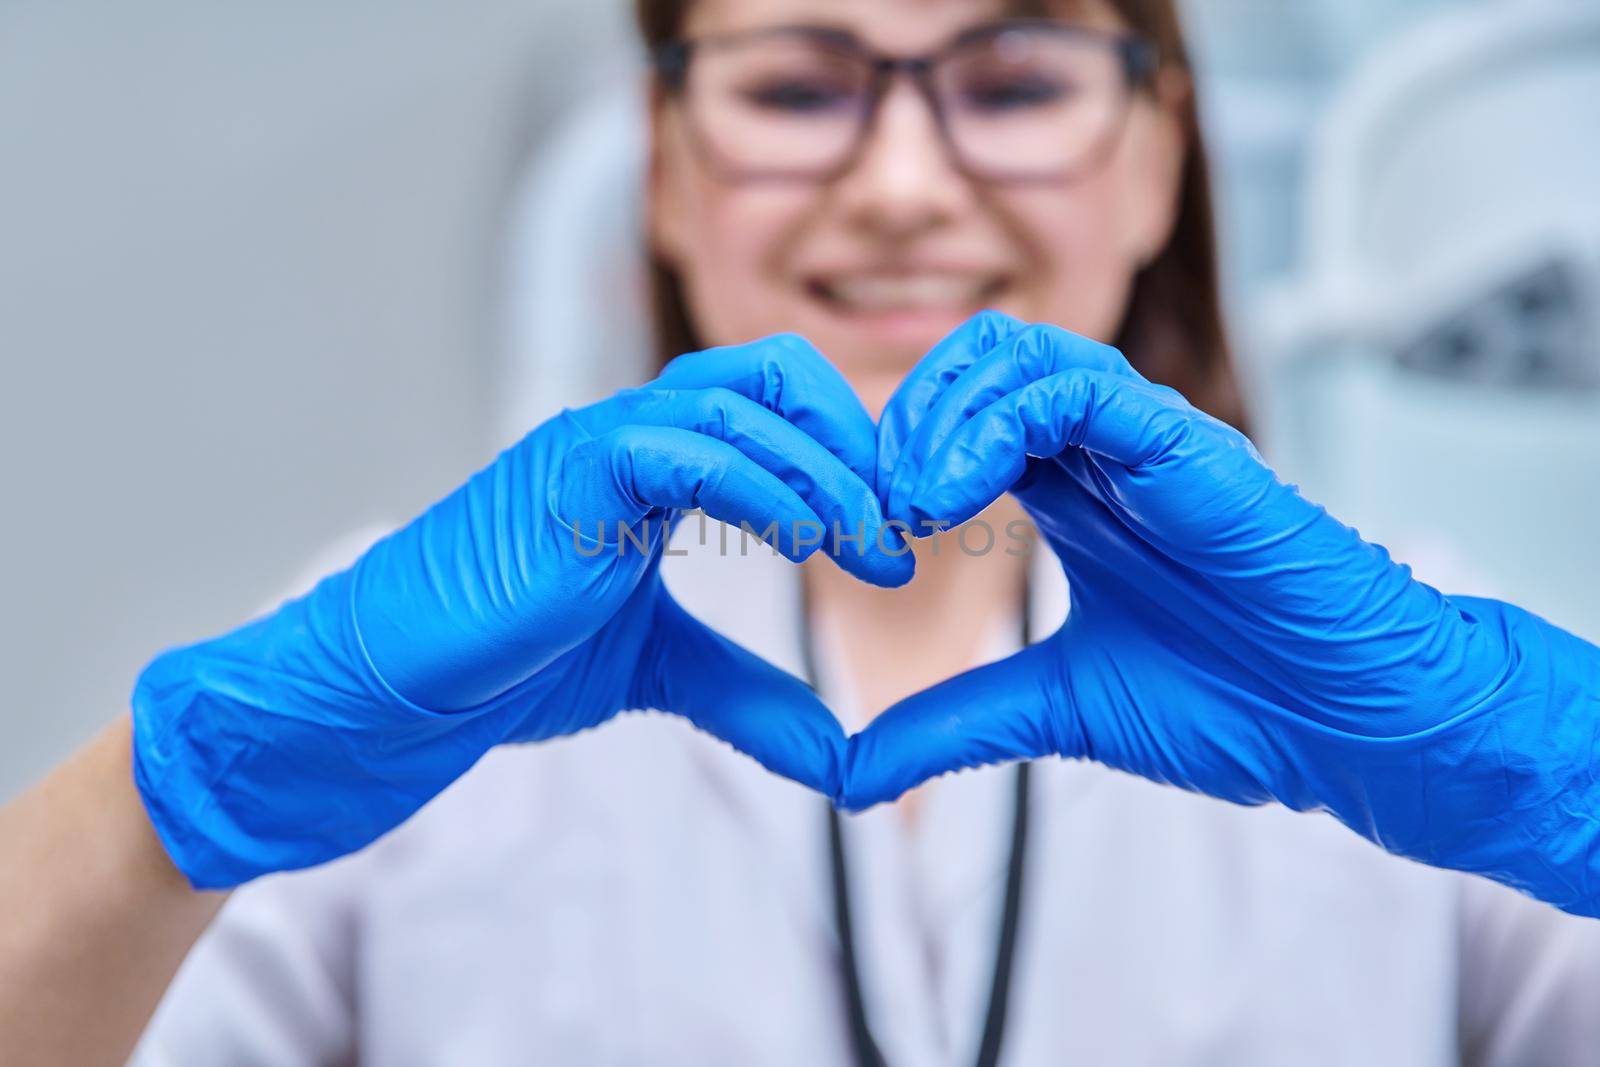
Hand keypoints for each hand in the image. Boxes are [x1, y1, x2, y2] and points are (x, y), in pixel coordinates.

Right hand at [134, 334, 911, 888]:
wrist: (399, 686)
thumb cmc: (509, 660)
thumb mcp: (661, 671)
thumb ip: (751, 692)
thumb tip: (842, 753)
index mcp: (652, 461)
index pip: (774, 405)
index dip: (849, 454)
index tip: (901, 534)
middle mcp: (629, 433)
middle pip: (773, 375)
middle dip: (857, 445)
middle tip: (912, 530)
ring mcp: (598, 444)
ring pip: (741, 404)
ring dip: (829, 474)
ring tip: (881, 551)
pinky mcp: (571, 475)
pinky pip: (688, 449)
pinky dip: (765, 485)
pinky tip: (814, 540)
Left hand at [845, 312, 1599, 915]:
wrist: (1349, 729)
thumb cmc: (1233, 705)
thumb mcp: (1054, 709)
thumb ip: (952, 724)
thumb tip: (851, 773)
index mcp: (1072, 492)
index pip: (958, 417)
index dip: (892, 458)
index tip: (855, 537)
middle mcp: (1103, 449)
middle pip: (974, 364)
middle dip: (900, 423)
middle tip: (869, 510)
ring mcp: (1145, 437)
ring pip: (1015, 352)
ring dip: (937, 416)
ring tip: (906, 505)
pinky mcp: (1187, 444)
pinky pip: (1076, 385)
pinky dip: (995, 424)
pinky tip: (951, 498)